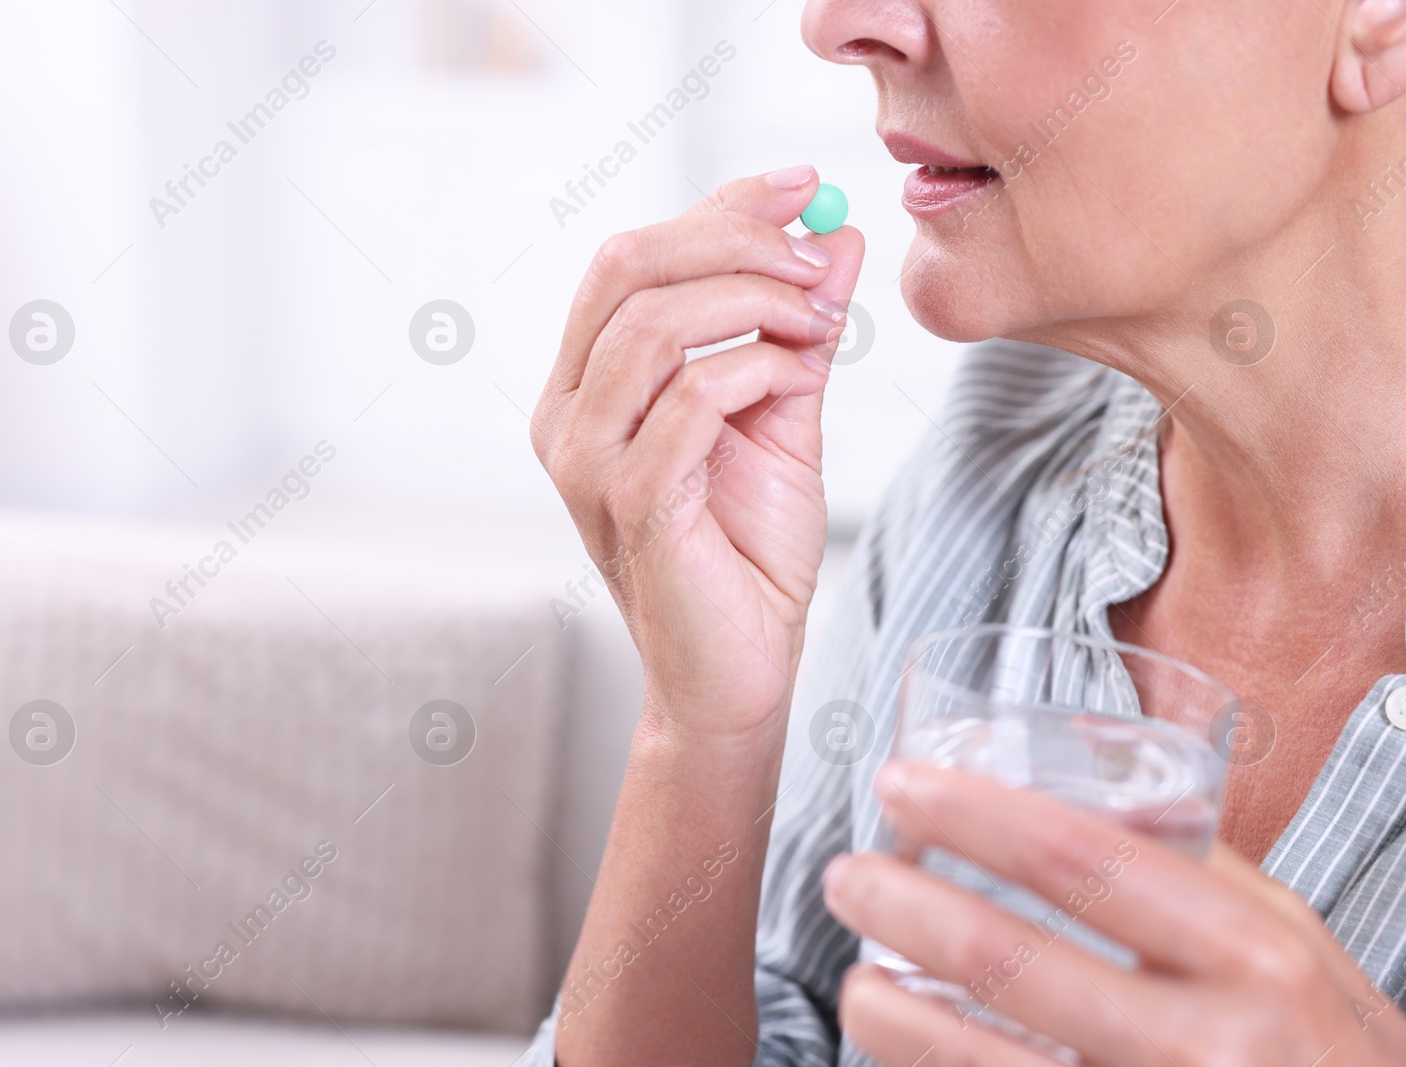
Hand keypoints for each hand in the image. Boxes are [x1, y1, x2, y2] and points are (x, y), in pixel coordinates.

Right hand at [531, 167, 865, 738]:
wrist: (740, 672)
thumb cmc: (748, 555)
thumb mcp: (781, 419)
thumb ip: (797, 330)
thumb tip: (836, 237)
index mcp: (587, 388)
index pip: (627, 260)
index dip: (714, 209)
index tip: (799, 187)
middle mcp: (569, 417)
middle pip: (627, 270)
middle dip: (734, 242)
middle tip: (816, 258)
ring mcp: (588, 461)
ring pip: (654, 325)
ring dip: (754, 303)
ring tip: (819, 323)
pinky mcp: (631, 503)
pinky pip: (693, 397)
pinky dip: (758, 369)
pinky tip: (799, 379)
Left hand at [822, 761, 1405, 1065]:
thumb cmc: (1336, 1059)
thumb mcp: (1307, 954)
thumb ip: (1213, 876)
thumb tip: (1107, 792)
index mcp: (1254, 957)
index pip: (1085, 862)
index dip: (974, 814)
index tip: (902, 785)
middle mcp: (1206, 1045)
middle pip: (1008, 962)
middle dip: (902, 908)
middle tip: (846, 875)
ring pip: (980, 1062)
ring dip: (892, 1014)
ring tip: (853, 975)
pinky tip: (906, 1051)